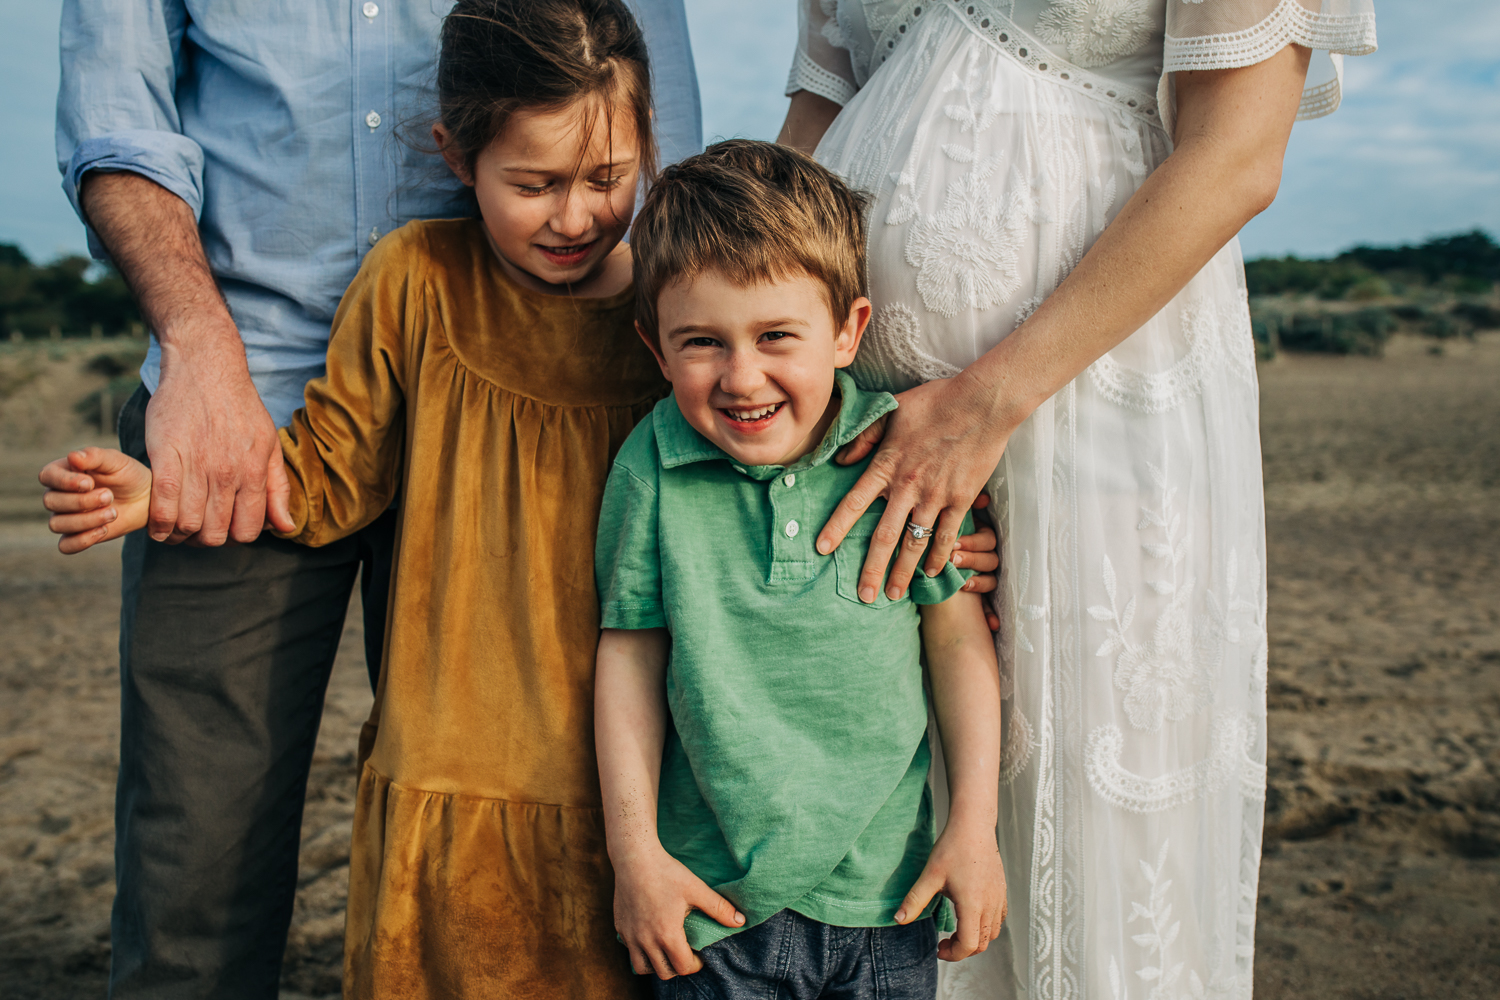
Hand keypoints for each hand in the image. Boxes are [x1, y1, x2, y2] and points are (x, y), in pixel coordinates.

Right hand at [40, 447, 152, 552]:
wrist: (145, 498)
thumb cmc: (127, 474)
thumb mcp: (115, 461)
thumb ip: (94, 456)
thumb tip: (72, 456)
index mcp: (63, 472)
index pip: (47, 476)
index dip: (65, 482)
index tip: (90, 482)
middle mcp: (58, 494)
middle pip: (50, 502)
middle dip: (82, 501)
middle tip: (109, 496)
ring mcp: (66, 516)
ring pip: (56, 524)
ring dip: (86, 520)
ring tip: (112, 513)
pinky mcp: (77, 535)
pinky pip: (65, 545)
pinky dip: (82, 540)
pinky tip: (103, 530)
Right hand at [78, 171, 288, 546]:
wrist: (205, 365)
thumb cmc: (239, 407)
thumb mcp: (269, 444)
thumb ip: (277, 489)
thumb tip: (287, 528)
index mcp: (253, 472)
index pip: (248, 530)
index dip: (235, 534)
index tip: (224, 524)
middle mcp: (227, 473)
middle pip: (215, 535)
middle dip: (206, 537)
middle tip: (197, 524)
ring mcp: (197, 466)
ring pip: (188, 527)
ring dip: (179, 534)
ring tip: (176, 523)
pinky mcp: (165, 457)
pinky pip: (161, 507)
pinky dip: (158, 524)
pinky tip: (158, 521)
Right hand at [613, 845, 744, 979]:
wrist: (635, 858)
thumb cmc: (667, 872)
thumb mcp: (696, 889)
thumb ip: (719, 908)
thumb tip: (740, 921)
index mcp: (667, 934)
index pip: (683, 967)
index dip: (696, 964)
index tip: (699, 955)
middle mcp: (646, 940)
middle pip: (664, 972)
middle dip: (678, 967)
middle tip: (685, 953)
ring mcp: (630, 936)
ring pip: (643, 967)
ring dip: (657, 964)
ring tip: (667, 950)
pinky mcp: (620, 928)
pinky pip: (630, 950)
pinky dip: (642, 951)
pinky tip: (650, 935)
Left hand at [820, 376, 1014, 605]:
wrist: (982, 403)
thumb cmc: (937, 401)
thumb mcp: (892, 410)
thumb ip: (864, 436)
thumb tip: (841, 460)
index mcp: (887, 465)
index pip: (854, 503)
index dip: (837, 528)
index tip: (822, 549)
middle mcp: (908, 487)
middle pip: (884, 537)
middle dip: (870, 569)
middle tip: (863, 596)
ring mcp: (936, 496)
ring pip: (915, 544)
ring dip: (903, 573)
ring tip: (894, 594)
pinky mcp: (962, 499)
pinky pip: (947, 535)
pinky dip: (938, 557)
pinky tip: (931, 573)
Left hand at [895, 822, 1007, 961]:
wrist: (973, 826)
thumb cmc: (952, 848)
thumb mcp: (930, 875)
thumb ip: (915, 900)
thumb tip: (898, 920)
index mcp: (972, 905)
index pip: (968, 944)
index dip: (953, 954)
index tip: (939, 948)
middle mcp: (990, 905)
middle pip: (982, 944)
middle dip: (962, 949)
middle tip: (944, 942)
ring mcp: (998, 898)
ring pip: (992, 933)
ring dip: (975, 939)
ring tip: (957, 930)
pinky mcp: (1001, 891)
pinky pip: (998, 919)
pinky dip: (986, 927)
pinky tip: (971, 916)